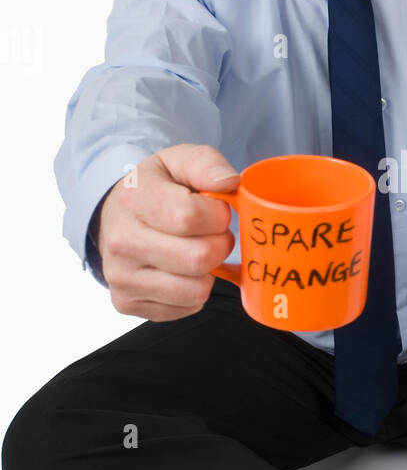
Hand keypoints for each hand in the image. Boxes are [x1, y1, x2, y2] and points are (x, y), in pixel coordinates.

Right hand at [96, 144, 239, 320]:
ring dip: (208, 271)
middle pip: (199, 258)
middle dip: (219, 245)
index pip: (190, 217)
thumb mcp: (178, 162)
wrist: (114, 218)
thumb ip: (207, 164)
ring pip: (196, 290)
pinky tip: (182, 271)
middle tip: (212, 234)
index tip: (216, 210)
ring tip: (197, 250)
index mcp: (133, 199)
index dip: (218, 215)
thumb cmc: (154, 189)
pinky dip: (194, 291)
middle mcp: (121, 241)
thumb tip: (229, 183)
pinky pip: (186, 307)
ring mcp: (121, 277)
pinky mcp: (127, 303)